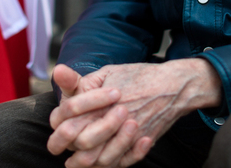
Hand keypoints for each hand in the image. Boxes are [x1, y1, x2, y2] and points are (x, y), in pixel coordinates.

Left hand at [48, 60, 220, 166]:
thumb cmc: (137, 77)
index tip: (58, 128)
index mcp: (101, 98)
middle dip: (67, 145)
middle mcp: (114, 117)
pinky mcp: (141, 143)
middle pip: (82, 141)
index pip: (69, 116)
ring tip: (74, 162)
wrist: (172, 85)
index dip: (60, 125)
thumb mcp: (107, 72)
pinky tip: (98, 163)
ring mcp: (129, 133)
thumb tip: (58, 72)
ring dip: (84, 162)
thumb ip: (81, 80)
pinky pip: (124, 162)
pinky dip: (110, 164)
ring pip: (100, 158)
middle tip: (59, 147)